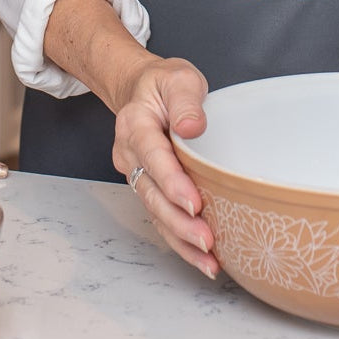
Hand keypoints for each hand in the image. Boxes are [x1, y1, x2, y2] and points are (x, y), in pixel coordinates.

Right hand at [111, 56, 217, 278]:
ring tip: (209, 260)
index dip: (173, 183)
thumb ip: (186, 100)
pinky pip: (159, 217)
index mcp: (135, 125)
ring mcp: (135, 173)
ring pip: (154, 212)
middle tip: (207, 240)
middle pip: (151, 194)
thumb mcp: (179, 78)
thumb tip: (193, 127)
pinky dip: (178, 240)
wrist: (142, 89)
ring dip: (180, 240)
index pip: (153, 157)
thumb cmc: (164, 84)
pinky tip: (201, 258)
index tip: (194, 204)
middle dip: (178, 222)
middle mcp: (129, 154)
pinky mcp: (146, 186)